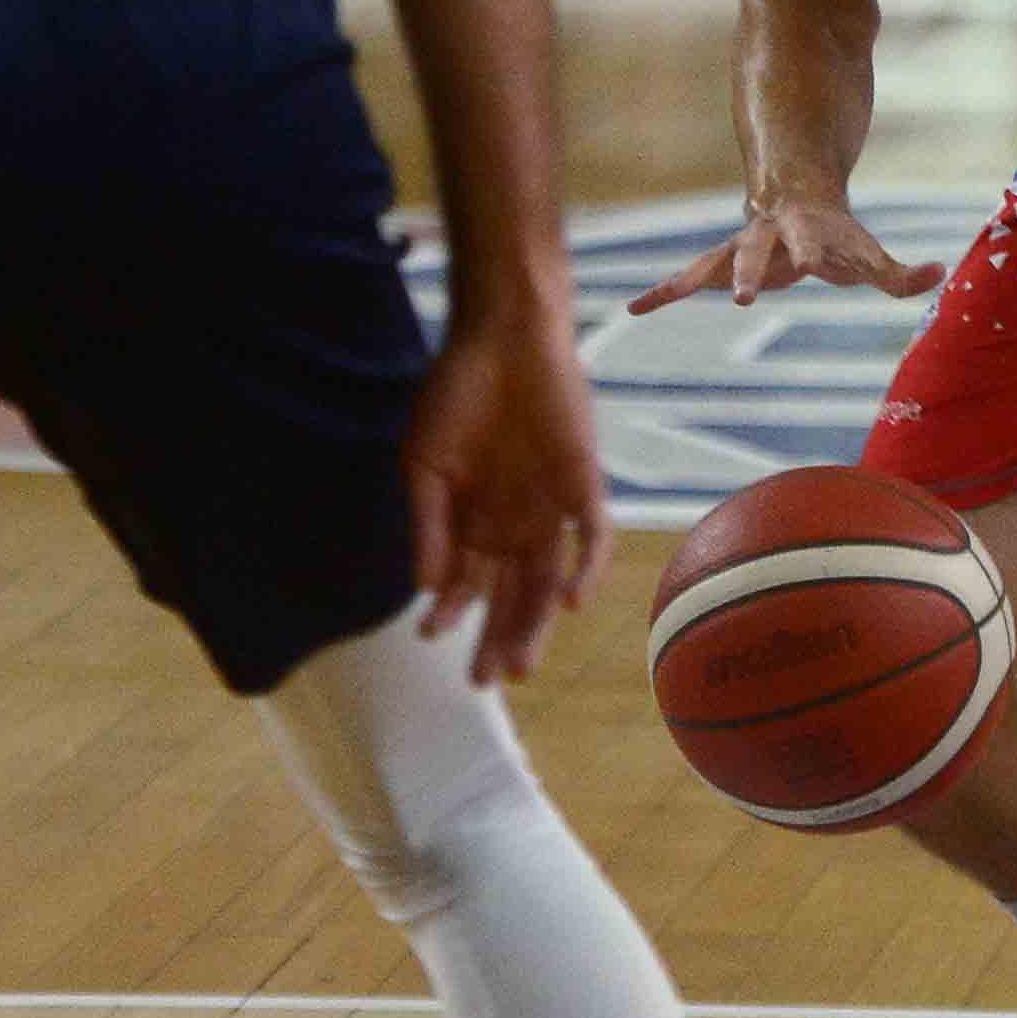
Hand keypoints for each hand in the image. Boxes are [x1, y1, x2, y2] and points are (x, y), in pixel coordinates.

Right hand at [404, 308, 608, 687]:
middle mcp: (516, 523)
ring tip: (520, 662)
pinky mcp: (583, 485)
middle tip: (485, 680)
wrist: (500, 337)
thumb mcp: (424, 465)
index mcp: (476, 520)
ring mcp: (552, 507)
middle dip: (499, 638)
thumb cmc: (456, 396)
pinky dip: (585, 570)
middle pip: (512, 594)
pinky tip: (569, 601)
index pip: (468, 583)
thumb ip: (426, 526)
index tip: (431, 637)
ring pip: (550, 580)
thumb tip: (425, 589)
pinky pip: (592, 536)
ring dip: (537, 623)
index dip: (453, 614)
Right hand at [623, 196, 945, 312]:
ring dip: (687, 282)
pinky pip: (686, 277)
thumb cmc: (834, 233)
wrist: (793, 193)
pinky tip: (635, 309)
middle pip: (756, 250)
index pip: (811, 241)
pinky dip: (663, 293)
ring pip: (709, 263)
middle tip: (745, 297)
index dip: (813, 250)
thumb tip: (938, 273)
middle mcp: (767, 235)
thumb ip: (898, 273)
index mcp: (806, 230)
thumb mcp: (867, 253)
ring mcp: (738, 248)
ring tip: (648, 303)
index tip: (814, 263)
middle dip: (749, 270)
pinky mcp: (718, 264)